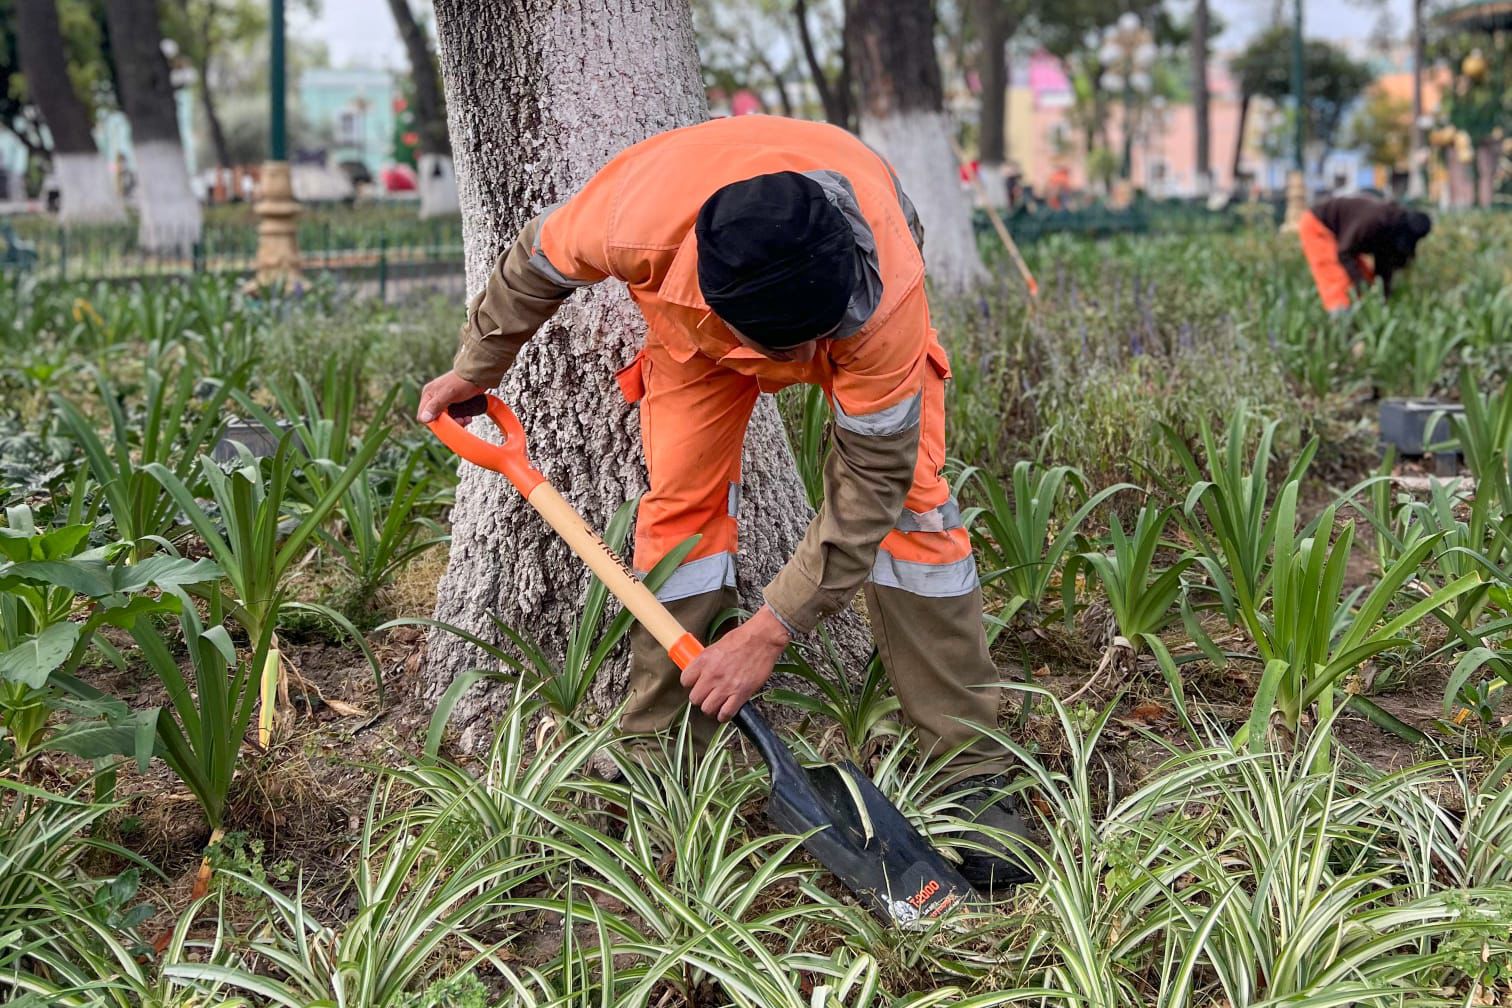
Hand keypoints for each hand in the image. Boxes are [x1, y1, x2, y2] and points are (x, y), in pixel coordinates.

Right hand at [417, 370, 485, 423]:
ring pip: (447, 418)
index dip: (434, 422)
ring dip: (457, 421)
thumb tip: (424, 418)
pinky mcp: (455, 403)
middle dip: (449, 422)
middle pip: (436, 418)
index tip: (446, 423)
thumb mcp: (447, 394)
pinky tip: (468, 416)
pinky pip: (455, 415)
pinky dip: (462, 417)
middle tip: (460, 421)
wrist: (478, 375)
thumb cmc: (462, 381)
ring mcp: (445, 400)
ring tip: (466, 419)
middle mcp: (435, 398)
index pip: (423, 415)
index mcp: (428, 394)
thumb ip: (435, 406)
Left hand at [680, 605, 790, 721]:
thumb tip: (702, 670)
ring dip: (711, 708)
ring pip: (707, 708)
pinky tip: (726, 711)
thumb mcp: (716, 645)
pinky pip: (726, 713)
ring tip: (717, 704)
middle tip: (707, 695)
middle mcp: (711, 675)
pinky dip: (724, 715)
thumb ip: (707, 660)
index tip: (696, 683)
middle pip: (695, 698)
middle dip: (700, 698)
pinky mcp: (741, 694)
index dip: (690, 684)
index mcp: (703, 660)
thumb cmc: (742, 638)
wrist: (762, 638)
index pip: (685, 680)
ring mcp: (726, 686)